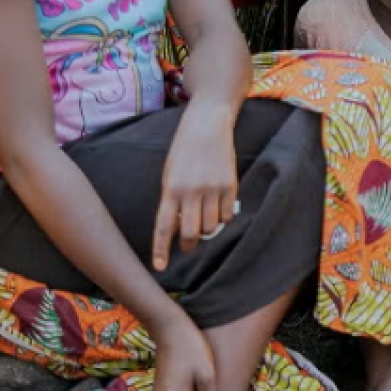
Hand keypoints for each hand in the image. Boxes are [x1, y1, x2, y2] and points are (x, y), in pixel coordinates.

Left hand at [153, 105, 239, 270]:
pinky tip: (219, 208)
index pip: (163, 226)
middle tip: (188, 244)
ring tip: (204, 218)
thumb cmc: (185, 150)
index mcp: (171, 188)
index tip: (160, 267)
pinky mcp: (230, 184)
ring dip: (206, 229)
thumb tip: (178, 229)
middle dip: (188, 243)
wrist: (207, 124)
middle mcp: (191, 190)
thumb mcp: (171, 174)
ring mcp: (212, 188)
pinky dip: (222, 217)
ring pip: (210, 226)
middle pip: (190, 232)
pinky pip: (227, 215)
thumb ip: (172, 200)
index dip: (161, 249)